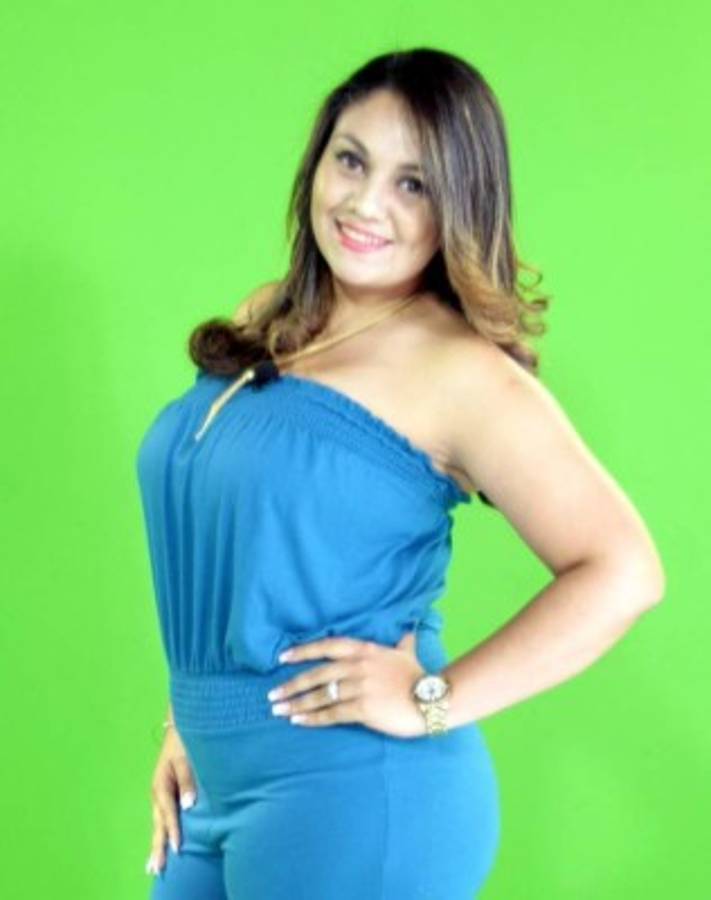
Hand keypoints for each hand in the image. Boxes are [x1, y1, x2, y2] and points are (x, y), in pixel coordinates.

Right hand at [145, 726, 196, 876]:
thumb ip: (187, 780)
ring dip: (159, 842)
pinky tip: (166, 843)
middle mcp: (159, 791)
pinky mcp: (169, 790)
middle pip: (159, 823)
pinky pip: (166, 816)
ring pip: (160, 822)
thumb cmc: (184, 740)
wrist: (181, 724)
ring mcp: (163, 792)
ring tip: (155, 865)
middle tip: (156, 869)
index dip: (173, 830)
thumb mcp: (184, 757)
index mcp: (161, 784)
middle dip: (158, 845)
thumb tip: (189, 805)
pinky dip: (165, 831)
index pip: (168, 812)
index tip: (178, 849)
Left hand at [268, 631, 427, 737]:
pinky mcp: (363, 709)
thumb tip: (409, 629)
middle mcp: (358, 666)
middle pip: (317, 674)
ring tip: (279, 710)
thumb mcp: (407, 652)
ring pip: (321, 695)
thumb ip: (402, 641)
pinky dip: (313, 718)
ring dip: (297, 703)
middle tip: (273, 695)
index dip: (303, 651)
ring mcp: (359, 687)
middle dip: (292, 684)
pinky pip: (332, 714)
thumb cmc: (418, 676)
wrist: (432, 699)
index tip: (283, 656)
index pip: (327, 646)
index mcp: (365, 650)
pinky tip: (299, 721)